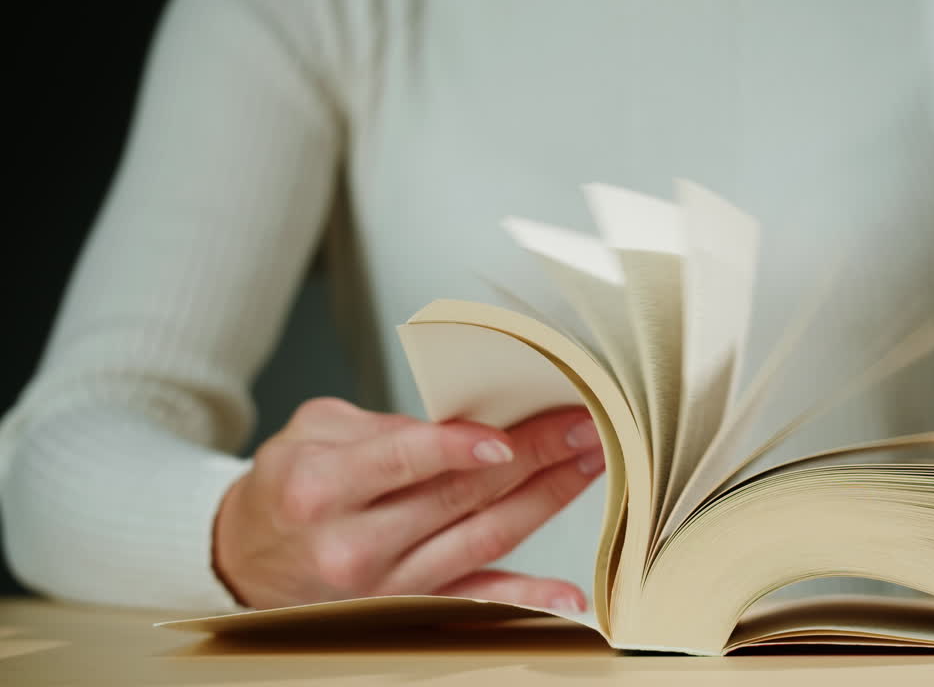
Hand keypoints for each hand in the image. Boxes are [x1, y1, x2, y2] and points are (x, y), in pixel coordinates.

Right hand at [213, 397, 604, 611]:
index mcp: (322, 488)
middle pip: (460, 496)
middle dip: (533, 456)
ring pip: (482, 540)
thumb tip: (462, 423)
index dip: (457, 448)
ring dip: (545, 500)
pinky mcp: (407, 611)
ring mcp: (385, 587)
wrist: (244, 562)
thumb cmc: (284, 489)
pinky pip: (475, 605)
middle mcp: (354, 545)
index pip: (402, 462)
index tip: (507, 437)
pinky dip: (523, 600)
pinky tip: (567, 594)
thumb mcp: (310, 434)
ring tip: (589, 464)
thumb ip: (382, 426)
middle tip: (584, 425)